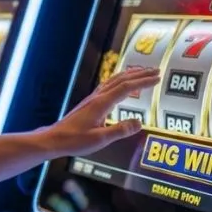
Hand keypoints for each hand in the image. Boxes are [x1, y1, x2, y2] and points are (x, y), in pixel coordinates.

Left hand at [43, 66, 159, 155]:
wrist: (54, 139)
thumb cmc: (75, 140)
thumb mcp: (100, 139)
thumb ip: (120, 130)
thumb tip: (139, 123)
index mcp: (101, 104)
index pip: (126, 88)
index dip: (143, 82)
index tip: (158, 78)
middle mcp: (97, 97)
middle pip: (121, 80)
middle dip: (140, 74)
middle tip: (156, 70)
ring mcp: (92, 99)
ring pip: (113, 81)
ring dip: (129, 75)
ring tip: (142, 72)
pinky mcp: (89, 103)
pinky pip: (107, 86)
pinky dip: (118, 81)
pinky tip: (121, 85)